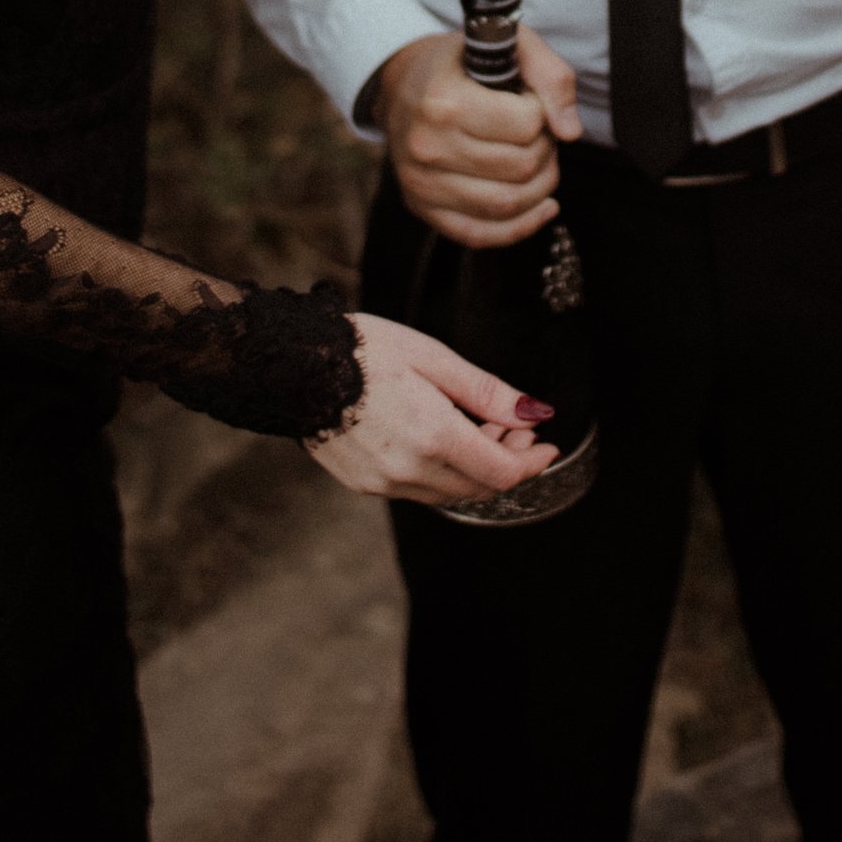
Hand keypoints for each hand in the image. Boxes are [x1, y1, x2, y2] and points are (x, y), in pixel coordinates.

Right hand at [306, 310, 562, 507]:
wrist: (294, 364)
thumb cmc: (364, 349)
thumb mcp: (434, 358)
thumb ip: (487, 393)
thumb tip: (535, 414)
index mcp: (432, 434)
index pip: (500, 472)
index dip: (532, 464)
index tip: (547, 445)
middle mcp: (409, 469)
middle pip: (480, 488)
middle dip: (508, 462)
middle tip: (515, 427)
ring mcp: (384, 482)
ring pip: (450, 492)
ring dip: (476, 469)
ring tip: (478, 426)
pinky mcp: (364, 485)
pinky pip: (419, 490)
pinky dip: (443, 472)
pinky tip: (442, 438)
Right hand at [371, 23, 582, 249]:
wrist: (401, 85)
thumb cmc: (459, 64)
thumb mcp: (508, 43)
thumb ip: (550, 75)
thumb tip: (569, 131)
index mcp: (444, 101)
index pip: (527, 124)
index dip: (543, 112)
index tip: (529, 102)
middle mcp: (427, 146)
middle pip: (522, 167)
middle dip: (545, 150)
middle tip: (536, 132)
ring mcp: (421, 183)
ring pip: (508, 204)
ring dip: (540, 186)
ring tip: (536, 160)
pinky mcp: (423, 209)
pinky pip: (481, 234)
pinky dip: (521, 226)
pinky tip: (541, 206)